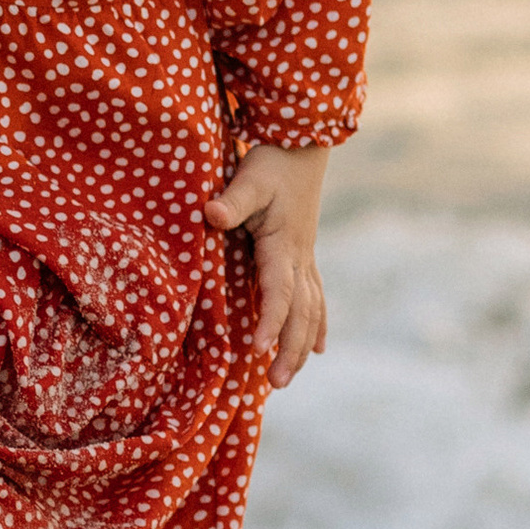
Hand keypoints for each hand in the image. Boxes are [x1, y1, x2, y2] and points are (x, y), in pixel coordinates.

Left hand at [207, 140, 329, 385]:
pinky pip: (315, 299)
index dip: (271, 321)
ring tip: (287, 378)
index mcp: (284, 244)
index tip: (258, 348)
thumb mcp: (250, 177)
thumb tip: (210, 214)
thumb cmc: (272, 161)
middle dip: (290, 349)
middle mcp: (300, 258)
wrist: (303, 145)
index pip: (280, 291)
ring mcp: (306, 259)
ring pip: (310, 311)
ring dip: (301, 345)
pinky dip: (316, 325)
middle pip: (300, 312)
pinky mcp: (304, 256)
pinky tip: (318, 348)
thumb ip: (232, 200)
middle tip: (276, 383)